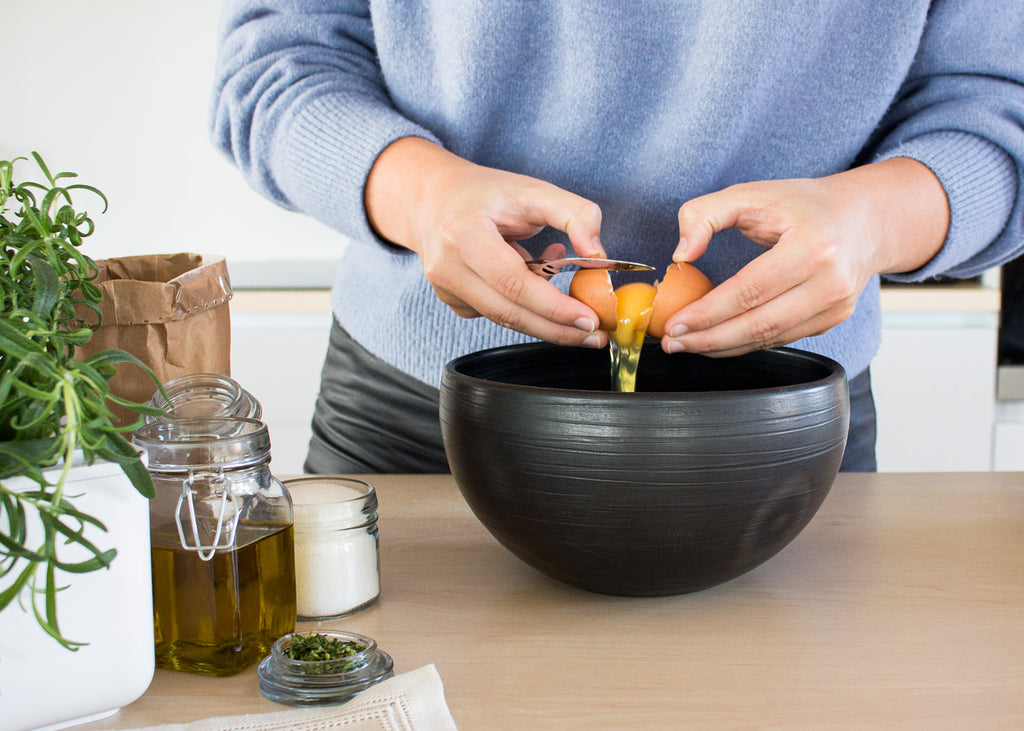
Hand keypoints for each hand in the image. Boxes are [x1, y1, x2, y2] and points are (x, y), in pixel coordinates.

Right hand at [365, 137, 607, 346]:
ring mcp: (445, 289)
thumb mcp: (533, 190)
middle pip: (508, 313)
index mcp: (465, 235)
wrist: (432, 199)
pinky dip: (523, 306)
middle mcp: (448, 267)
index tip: (588, 320)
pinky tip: (533, 280)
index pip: (514, 283)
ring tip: (575, 306)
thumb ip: (575, 215)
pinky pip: (496, 314)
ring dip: (544, 319)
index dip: (553, 307)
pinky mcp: (451, 301)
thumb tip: (599, 255)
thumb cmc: (484, 193)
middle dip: (556, 329)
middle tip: (594, 336)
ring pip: (504, 319)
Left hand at [662, 158, 949, 356]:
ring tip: (688, 345)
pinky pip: (782, 338)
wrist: (864, 218)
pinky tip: (719, 341)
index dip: (707, 313)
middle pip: (759, 324)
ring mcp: (836, 305)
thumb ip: (704, 214)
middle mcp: (831, 281)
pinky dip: (747, 344)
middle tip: (673, 343)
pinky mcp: (833, 319)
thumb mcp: (751, 193)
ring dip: (724, 347)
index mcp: (812, 246)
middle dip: (708, 339)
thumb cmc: (804, 205)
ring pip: (770, 339)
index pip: (749, 291)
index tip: (674, 324)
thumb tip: (680, 255)